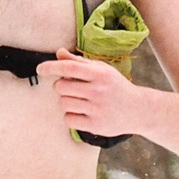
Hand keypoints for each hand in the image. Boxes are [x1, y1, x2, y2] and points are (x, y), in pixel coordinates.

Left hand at [37, 52, 154, 140]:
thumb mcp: (102, 70)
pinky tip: (81, 113)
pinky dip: (70, 116)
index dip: (51, 67)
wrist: (138, 109)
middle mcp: (98, 90)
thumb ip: (80, 62)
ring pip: (63, 103)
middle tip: (72, 89)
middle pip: (61, 87)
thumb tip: (59, 53)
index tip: (40, 69)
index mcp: (100, 73)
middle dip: (61, 87)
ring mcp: (97, 109)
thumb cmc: (116, 87)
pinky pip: (68, 119)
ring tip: (78, 101)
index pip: (69, 67)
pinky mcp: (95, 125)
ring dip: (66, 101)